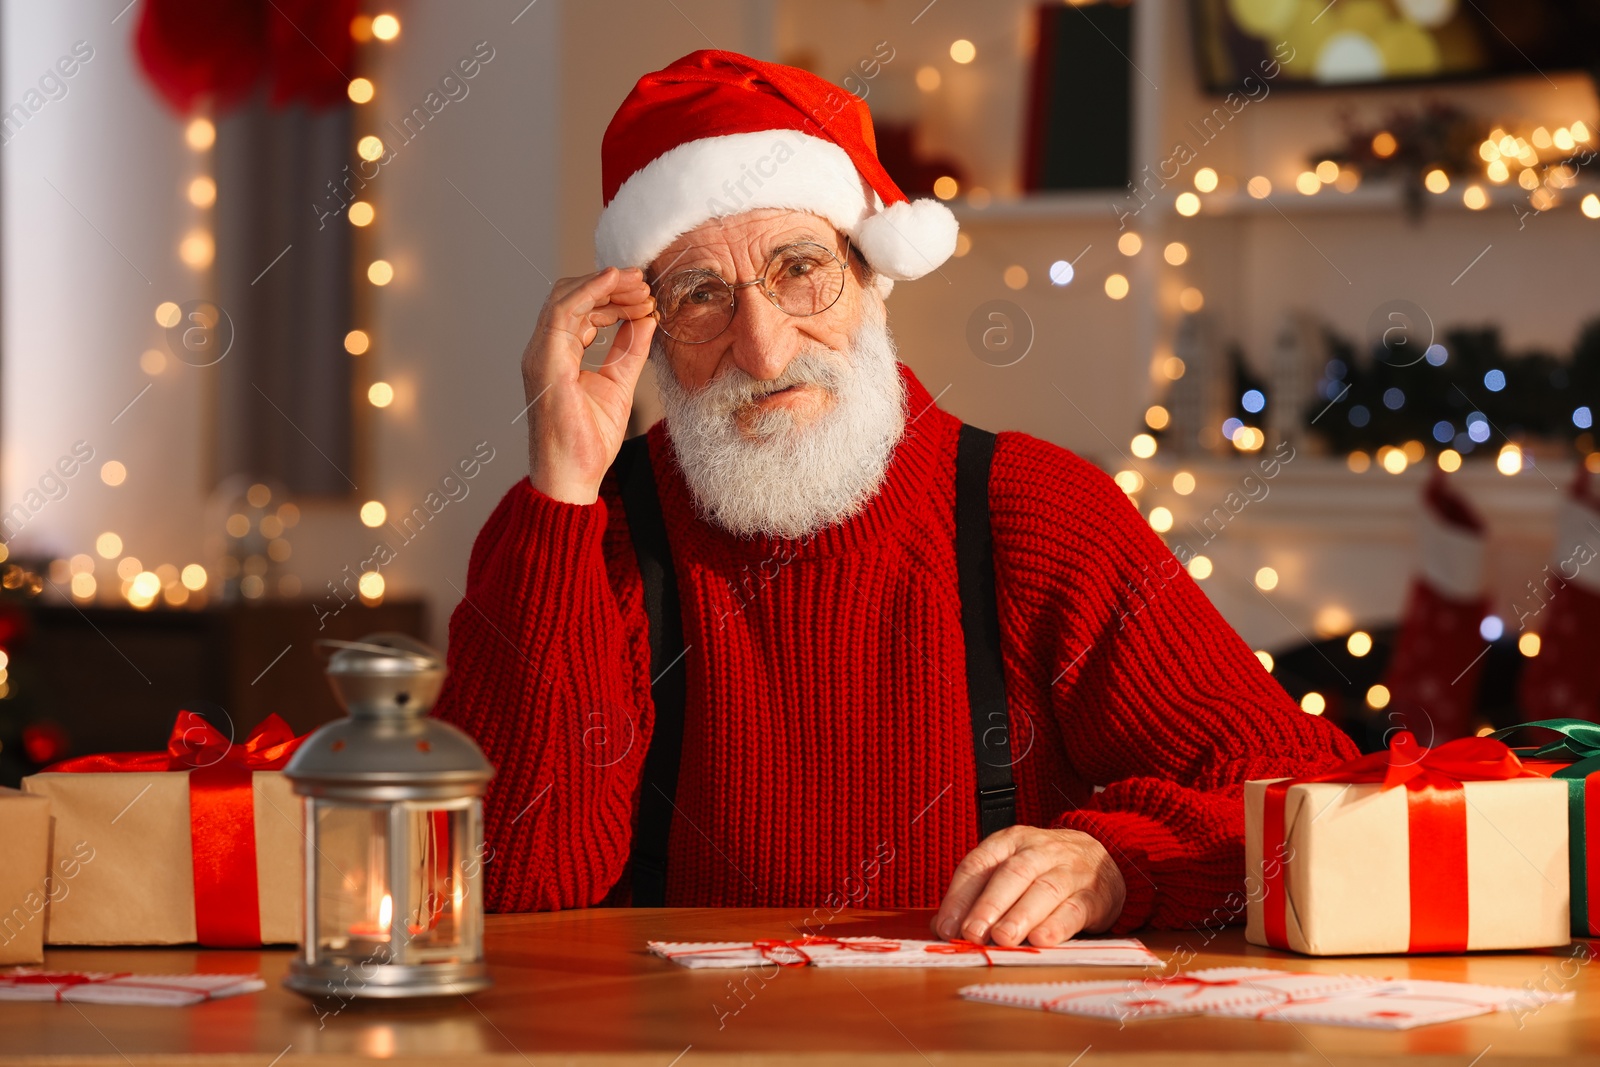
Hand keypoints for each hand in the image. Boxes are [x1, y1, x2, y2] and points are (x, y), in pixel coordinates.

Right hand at [523, 266, 656, 503]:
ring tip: (638, 284)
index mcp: (559, 355)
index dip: (613, 297)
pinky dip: (589, 290)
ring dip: (605, 284)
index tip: (645, 296)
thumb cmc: (587, 443)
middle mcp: (545, 350)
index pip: (582, 310)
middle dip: (611, 285)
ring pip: (566, 296)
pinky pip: (564, 312)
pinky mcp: (545, 362)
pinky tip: (613, 279)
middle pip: (573, 296)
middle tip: (645, 285)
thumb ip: (629, 350)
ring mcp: (541, 354)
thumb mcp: (619, 385)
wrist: (571, 478)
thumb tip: (646, 319)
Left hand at [932, 826, 1125, 946]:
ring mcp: (1069, 870)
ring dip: (1020, 916)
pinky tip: (1041, 940)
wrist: (1101, 858)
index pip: (979, 864)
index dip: (960, 896)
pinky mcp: (1093, 895)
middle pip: (1011, 875)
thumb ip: (975, 896)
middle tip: (972, 934)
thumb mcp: (1008, 871)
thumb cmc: (1042, 869)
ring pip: (1043, 890)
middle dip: (989, 906)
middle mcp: (1038, 851)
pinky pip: (1074, 908)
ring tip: (1002, 939)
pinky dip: (1057, 925)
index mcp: (1009, 842)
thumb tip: (941, 928)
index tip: (946, 927)